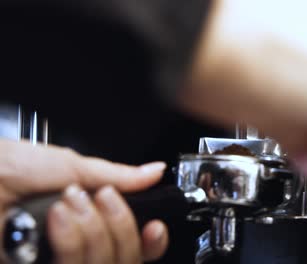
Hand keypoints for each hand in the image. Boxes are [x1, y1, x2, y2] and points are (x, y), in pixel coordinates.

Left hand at [0, 140, 168, 262]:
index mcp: (90, 218)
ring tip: (66, 205)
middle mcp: (79, 243)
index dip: (148, 239)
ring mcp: (62, 259)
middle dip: (119, 223)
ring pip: (105, 262)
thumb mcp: (72, 167)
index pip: (133, 243)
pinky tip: (56, 220)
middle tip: (101, 198)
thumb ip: (118, 175)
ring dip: (91, 228)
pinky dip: (72, 240)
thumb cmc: (11, 168)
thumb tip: (154, 172)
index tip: (153, 226)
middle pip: (127, 255)